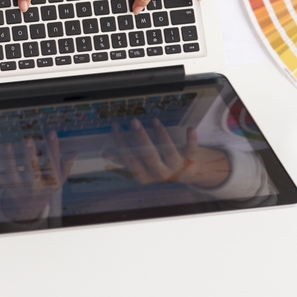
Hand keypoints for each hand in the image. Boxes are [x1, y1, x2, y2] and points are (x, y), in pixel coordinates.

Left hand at [0, 130, 77, 223]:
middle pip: (33, 170)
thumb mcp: (58, 181)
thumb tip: (74, 152)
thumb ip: (65, 166)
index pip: (53, 163)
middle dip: (30, 155)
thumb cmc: (45, 189)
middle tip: (29, 139)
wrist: (29, 209)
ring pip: (14, 172)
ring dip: (10, 159)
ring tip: (9, 145)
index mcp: (49, 183)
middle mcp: (34, 186)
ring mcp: (19, 186)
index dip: (53, 148)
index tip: (52, 132)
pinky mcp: (7, 185)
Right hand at [104, 118, 229, 188]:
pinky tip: (189, 128)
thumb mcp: (142, 165)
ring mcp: (176, 168)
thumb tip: (105, 154)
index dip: (122, 143)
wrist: (189, 174)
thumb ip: (125, 160)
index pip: (130, 159)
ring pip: (168, 152)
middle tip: (133, 122)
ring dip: (162, 135)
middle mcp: (160, 174)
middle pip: (149, 156)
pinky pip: (191, 151)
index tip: (115, 126)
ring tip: (154, 120)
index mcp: (145, 176)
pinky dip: (191, 141)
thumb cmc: (160, 166)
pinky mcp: (190, 161)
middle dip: (141, 139)